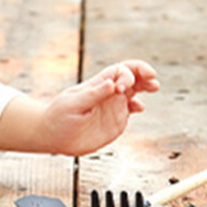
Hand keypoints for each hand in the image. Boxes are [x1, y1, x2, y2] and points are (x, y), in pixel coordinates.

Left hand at [41, 60, 159, 155]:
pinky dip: (138, 106)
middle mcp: (108, 93)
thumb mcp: (72, 104)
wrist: (52, 136)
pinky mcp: (115, 121)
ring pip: (134, 91)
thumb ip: (93, 95)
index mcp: (98, 85)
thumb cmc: (57, 117)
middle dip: (143, 74)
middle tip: (152, 78)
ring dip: (145, 86)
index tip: (121, 88)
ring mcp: (112, 106)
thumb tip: (111, 83)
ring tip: (154, 86)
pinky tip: (140, 108)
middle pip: (131, 76)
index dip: (128, 74)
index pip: (119, 70)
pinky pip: (130, 109)